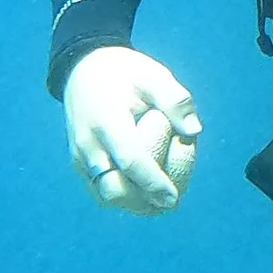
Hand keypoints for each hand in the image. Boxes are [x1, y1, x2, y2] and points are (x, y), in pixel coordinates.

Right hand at [63, 46, 201, 214]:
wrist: (83, 70)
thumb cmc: (124, 73)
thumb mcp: (152, 75)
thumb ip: (175, 100)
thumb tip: (193, 130)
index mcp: (106, 121)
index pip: (130, 160)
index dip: (153, 183)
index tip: (174, 197)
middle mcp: (88, 143)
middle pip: (112, 188)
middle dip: (142, 202)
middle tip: (171, 202)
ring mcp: (79, 155)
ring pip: (104, 194)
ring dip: (133, 203)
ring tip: (160, 202)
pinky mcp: (78, 162)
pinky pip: (99, 188)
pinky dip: (122, 196)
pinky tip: (144, 193)